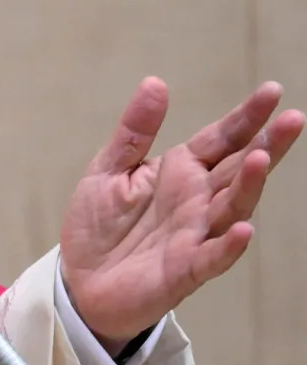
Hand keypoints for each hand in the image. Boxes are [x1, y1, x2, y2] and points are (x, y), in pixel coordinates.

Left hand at [60, 78, 300, 348]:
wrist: (80, 282)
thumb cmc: (99, 226)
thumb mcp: (108, 169)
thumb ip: (134, 131)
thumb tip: (156, 83)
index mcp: (180, 172)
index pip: (221, 140)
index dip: (246, 118)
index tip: (272, 92)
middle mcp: (196, 201)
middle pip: (239, 169)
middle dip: (266, 145)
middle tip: (293, 119)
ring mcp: (195, 235)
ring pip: (231, 207)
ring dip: (248, 186)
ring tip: (260, 158)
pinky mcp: (184, 270)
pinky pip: (212, 257)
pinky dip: (229, 245)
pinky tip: (243, 228)